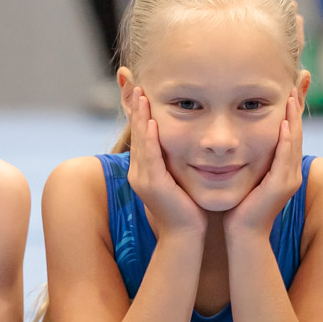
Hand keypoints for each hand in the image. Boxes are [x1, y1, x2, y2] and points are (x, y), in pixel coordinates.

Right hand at [126, 91, 205, 238]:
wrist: (185, 237)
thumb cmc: (187, 211)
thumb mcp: (178, 181)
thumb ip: (175, 164)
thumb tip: (184, 146)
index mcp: (143, 171)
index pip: (140, 135)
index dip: (139, 113)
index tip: (141, 91)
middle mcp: (138, 173)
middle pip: (136, 133)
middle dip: (135, 108)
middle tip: (135, 84)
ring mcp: (142, 179)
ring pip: (141, 141)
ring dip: (141, 117)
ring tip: (141, 95)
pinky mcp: (153, 185)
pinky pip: (150, 156)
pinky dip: (151, 138)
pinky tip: (153, 121)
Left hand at [225, 96, 302, 239]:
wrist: (242, 234)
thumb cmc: (239, 207)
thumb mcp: (247, 176)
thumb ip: (248, 159)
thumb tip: (237, 143)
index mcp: (284, 168)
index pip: (290, 132)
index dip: (291, 110)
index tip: (288, 88)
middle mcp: (291, 171)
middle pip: (297, 131)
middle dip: (297, 106)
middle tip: (298, 81)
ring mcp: (289, 178)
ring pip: (294, 141)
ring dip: (294, 117)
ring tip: (291, 95)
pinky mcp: (282, 185)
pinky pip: (286, 156)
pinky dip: (286, 139)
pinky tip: (284, 123)